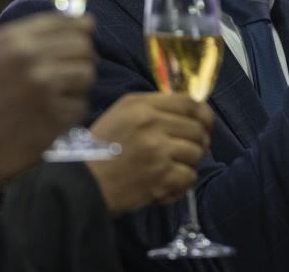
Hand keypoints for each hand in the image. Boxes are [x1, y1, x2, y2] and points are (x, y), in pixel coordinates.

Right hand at [0, 13, 96, 192]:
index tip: (85, 33)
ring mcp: (45, 89)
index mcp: (12, 40)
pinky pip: (80, 107)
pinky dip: (69, 114)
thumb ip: (23, 41)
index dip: (81, 28)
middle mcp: (31, 59)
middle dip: (82, 58)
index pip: (66, 22)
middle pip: (83, 47)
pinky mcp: (54, 118)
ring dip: (77, 87)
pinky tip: (47, 120)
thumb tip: (72, 24)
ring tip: (56, 98)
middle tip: (72, 72)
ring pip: (87, 75)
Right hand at [87, 93, 213, 216]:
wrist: (82, 184)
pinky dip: (181, 184)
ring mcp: (157, 151)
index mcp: (141, 106)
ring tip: (172, 169)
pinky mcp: (160, 177)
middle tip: (188, 152)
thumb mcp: (121, 114)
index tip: (206, 125)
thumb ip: (152, 107)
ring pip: (197, 154)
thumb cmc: (100, 149)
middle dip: (199, 142)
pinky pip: (189, 177)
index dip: (204, 115)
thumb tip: (188, 111)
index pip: (189, 103)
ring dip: (189, 164)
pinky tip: (166, 185)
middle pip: (197, 129)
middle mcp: (151, 124)